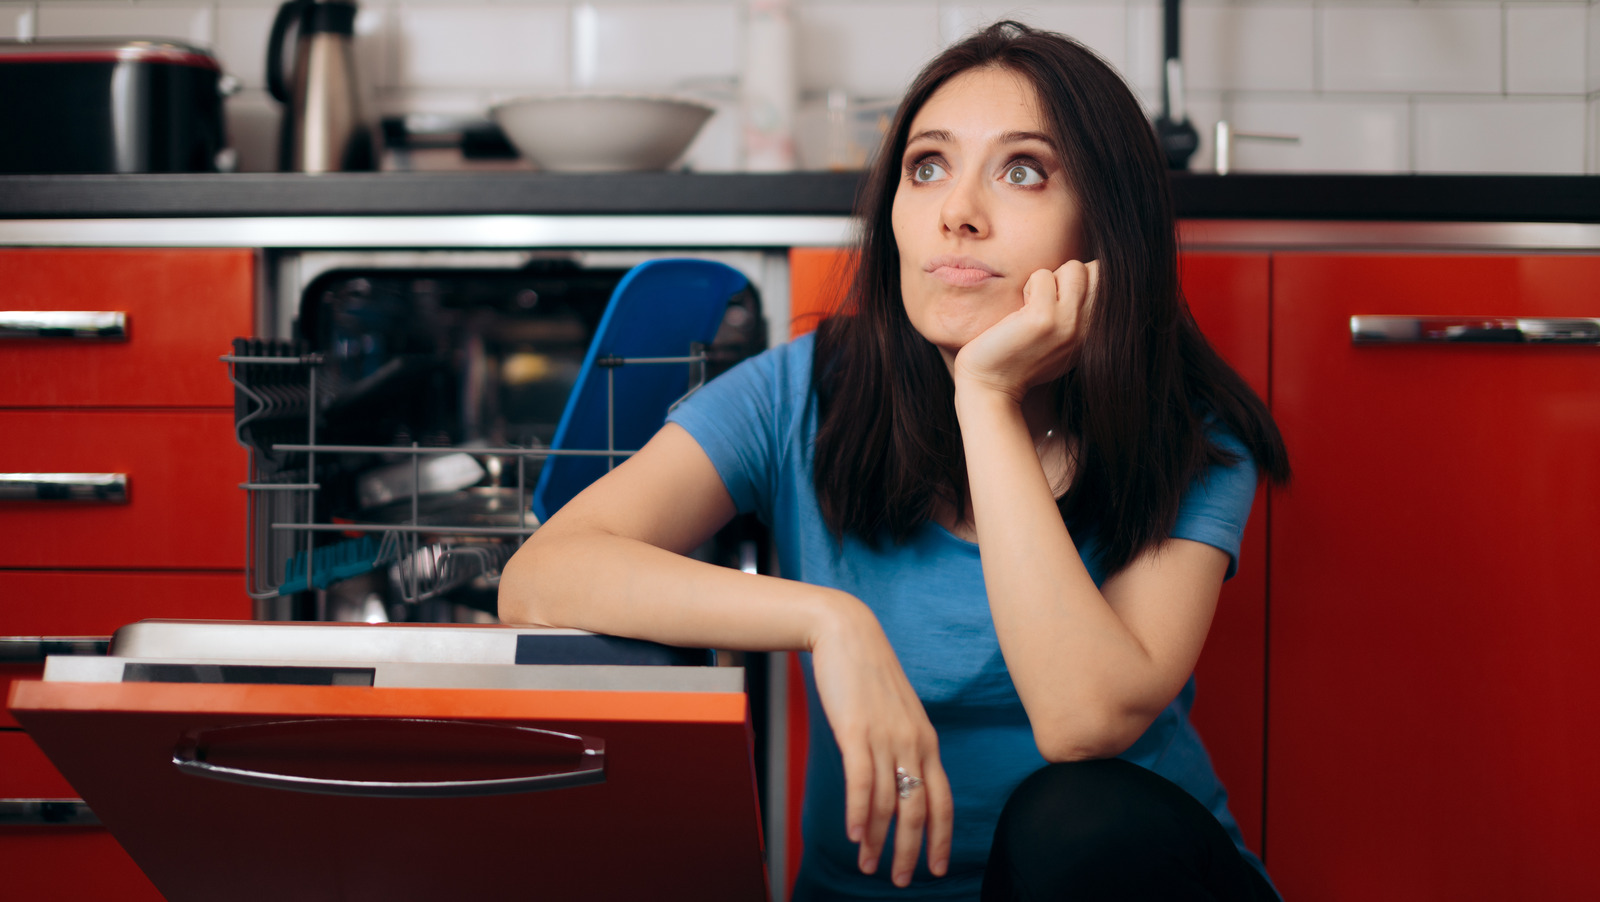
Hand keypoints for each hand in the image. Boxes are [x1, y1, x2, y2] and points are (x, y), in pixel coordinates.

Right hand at [809, 597, 953, 885]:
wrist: (848, 633)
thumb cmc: (868, 675)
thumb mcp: (896, 713)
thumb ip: (902, 746)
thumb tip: (899, 782)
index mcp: (926, 741)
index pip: (943, 800)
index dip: (941, 838)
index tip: (937, 867)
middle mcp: (913, 743)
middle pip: (919, 810)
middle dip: (911, 851)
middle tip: (902, 880)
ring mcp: (886, 738)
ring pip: (889, 803)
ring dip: (878, 841)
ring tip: (868, 865)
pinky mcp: (856, 731)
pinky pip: (862, 782)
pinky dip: (859, 813)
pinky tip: (854, 835)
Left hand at [951, 259, 1097, 401]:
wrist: (990, 387)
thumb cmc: (1018, 360)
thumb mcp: (1060, 341)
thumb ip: (1078, 315)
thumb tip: (1087, 274)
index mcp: (1095, 334)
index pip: (1106, 282)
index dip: (1079, 281)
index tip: (1057, 303)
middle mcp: (1090, 330)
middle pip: (1096, 271)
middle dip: (1068, 275)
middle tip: (1045, 300)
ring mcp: (1070, 324)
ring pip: (1075, 268)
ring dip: (1049, 278)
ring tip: (1033, 304)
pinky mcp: (1044, 318)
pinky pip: (1043, 275)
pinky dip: (1030, 285)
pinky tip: (1020, 312)